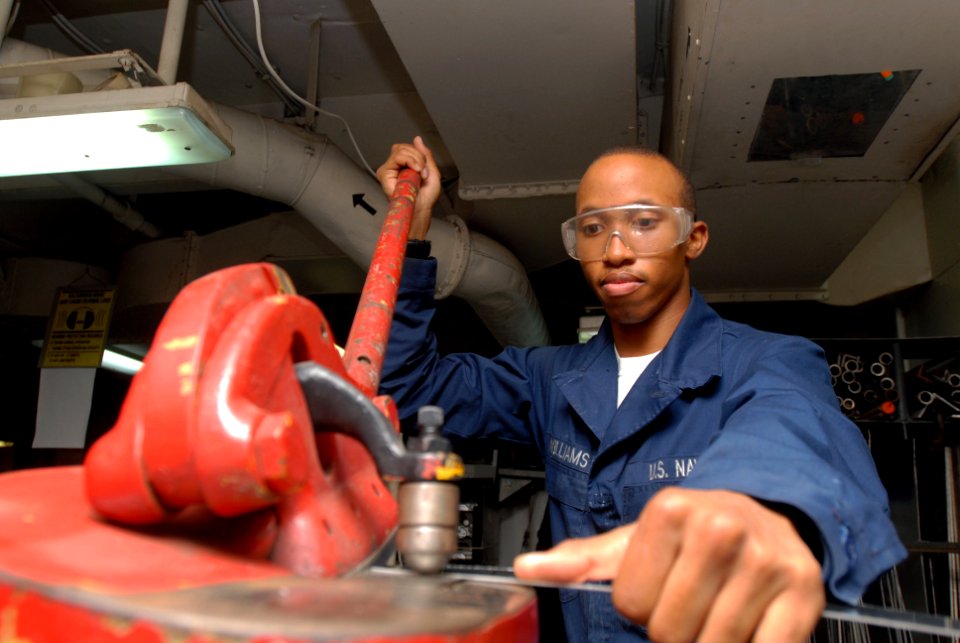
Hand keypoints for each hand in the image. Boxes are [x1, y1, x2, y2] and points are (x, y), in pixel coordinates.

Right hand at [376, 136, 440, 239]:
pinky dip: (409, 162)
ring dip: (415, 160)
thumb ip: (425, 154)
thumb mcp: (431, 171)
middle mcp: (394, 166)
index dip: (419, 154)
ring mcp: (388, 169)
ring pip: (400, 150)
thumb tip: (417, 139)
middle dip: (418, 157)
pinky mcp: (384, 173)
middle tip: (423, 172)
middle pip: (404, 146)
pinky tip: (413, 173)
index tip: (425, 170)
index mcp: (404, 165)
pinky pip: (396, 157)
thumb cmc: (425, 197)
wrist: (421, 208)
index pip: (408, 147)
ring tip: (419, 174)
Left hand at [514, 488, 824, 642]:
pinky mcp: (803, 593)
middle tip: (690, 602)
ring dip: (708, 642)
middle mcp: (720, 529)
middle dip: (672, 629)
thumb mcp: (636, 539)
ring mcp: (765, 561)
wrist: (768, 513)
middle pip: (669, 632)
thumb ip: (583, 560)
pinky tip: (745, 627)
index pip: (630, 603)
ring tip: (716, 610)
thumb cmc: (694, 534)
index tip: (660, 586)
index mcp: (670, 511)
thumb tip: (527, 568)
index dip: (640, 606)